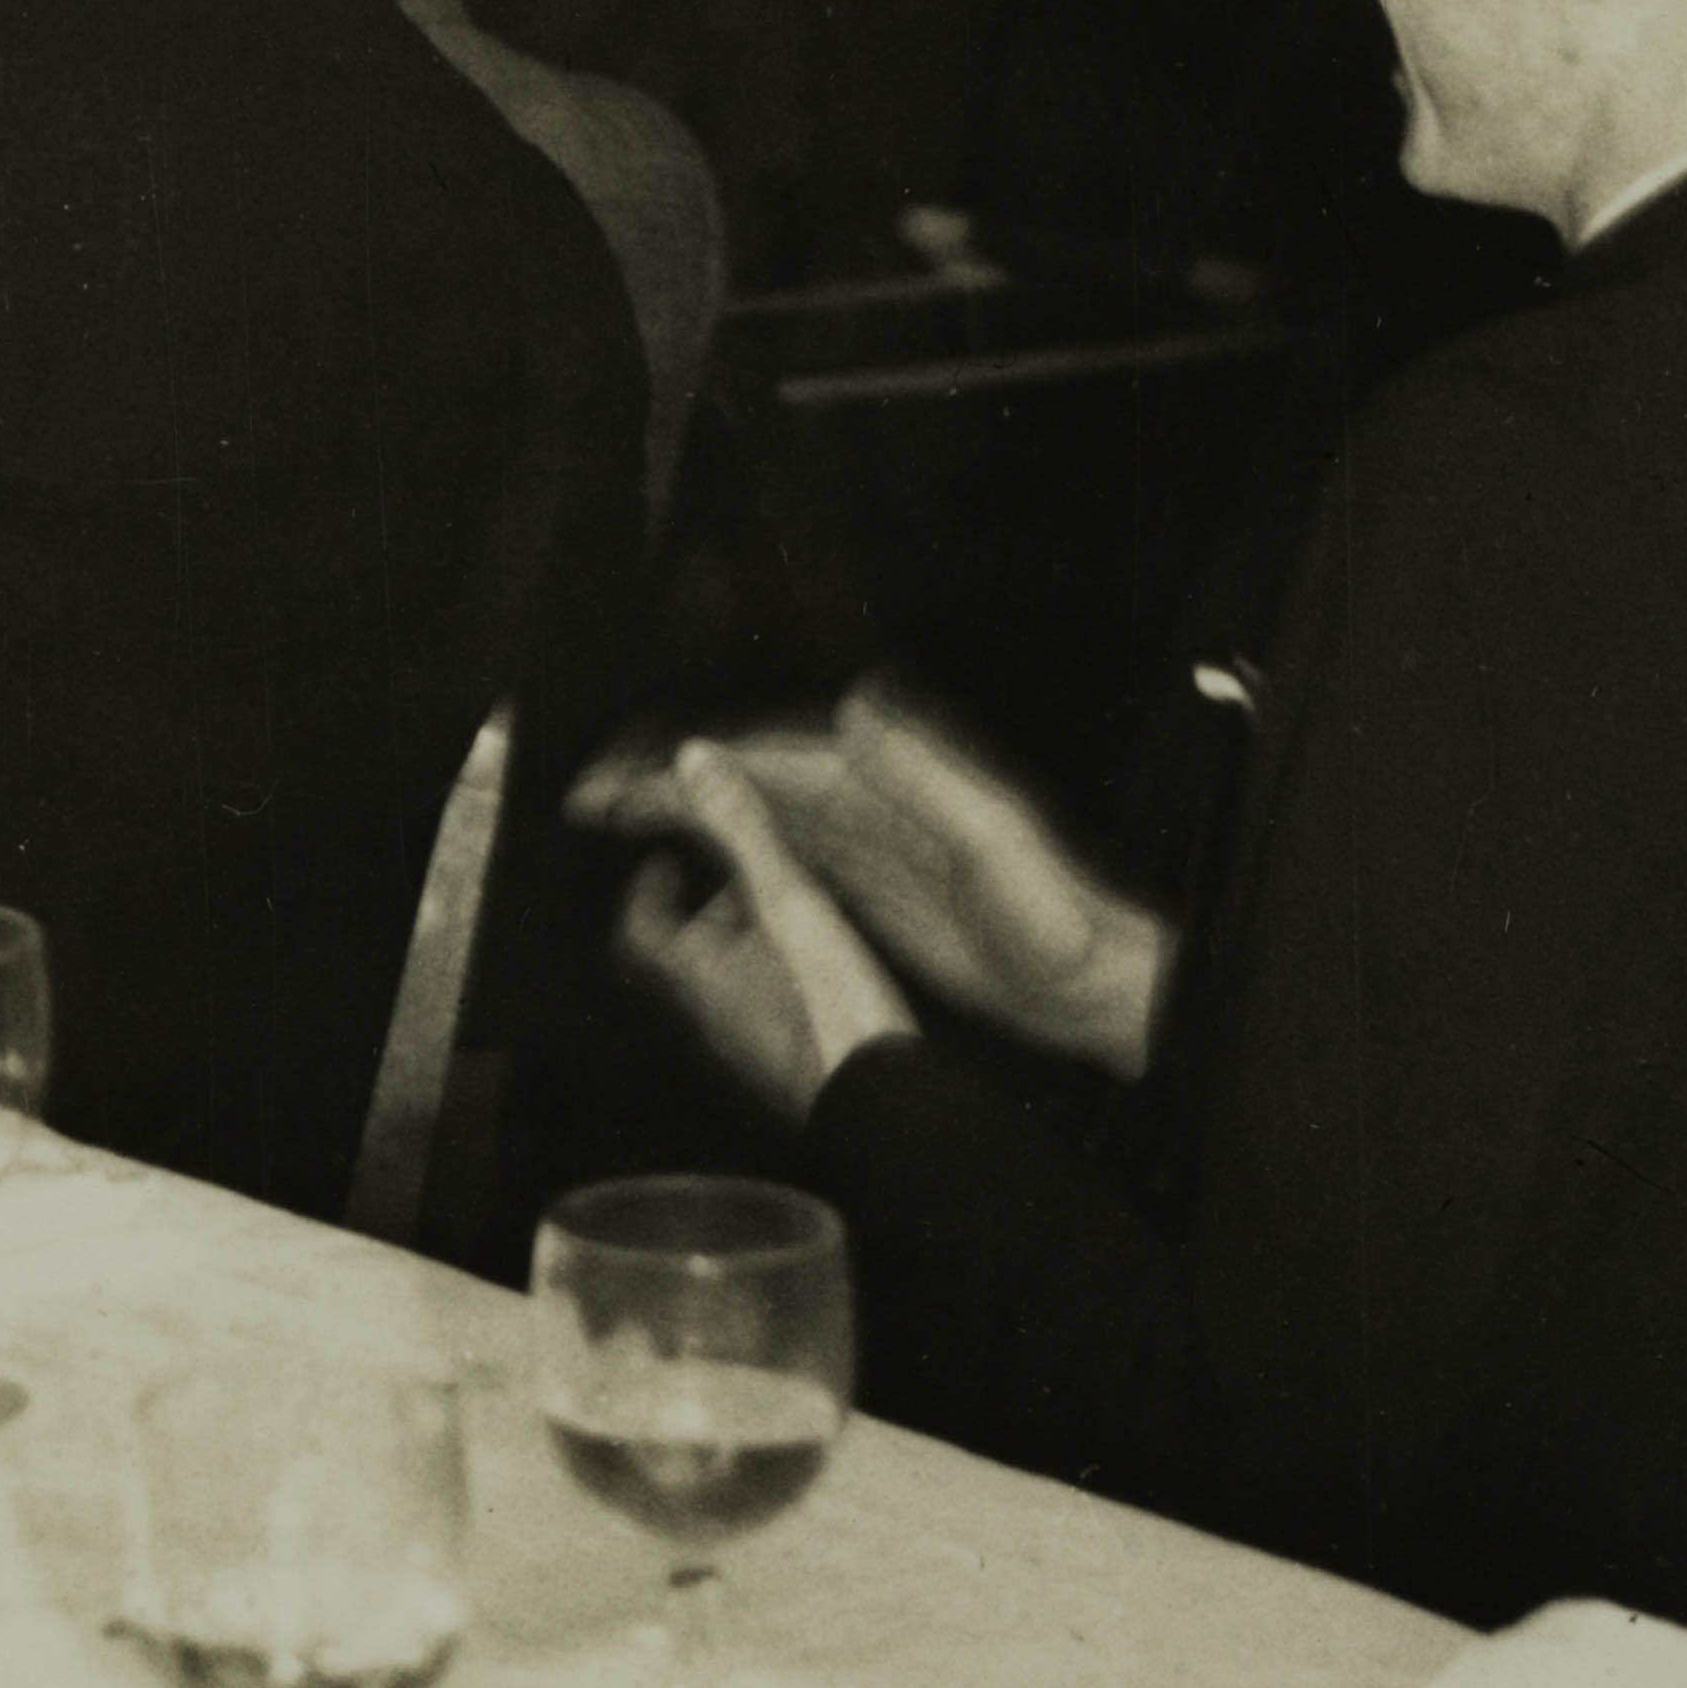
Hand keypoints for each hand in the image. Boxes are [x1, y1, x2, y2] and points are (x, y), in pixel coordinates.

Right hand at [587, 684, 1162, 1077]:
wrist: (1094, 980)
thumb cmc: (1056, 919)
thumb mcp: (993, 841)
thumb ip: (925, 775)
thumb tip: (853, 707)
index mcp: (887, 782)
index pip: (767, 757)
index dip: (691, 760)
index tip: (629, 772)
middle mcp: (871, 800)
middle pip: (749, 775)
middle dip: (669, 777)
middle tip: (592, 795)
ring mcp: (870, 842)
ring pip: (756, 810)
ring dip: (688, 808)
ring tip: (620, 815)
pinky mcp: (875, 884)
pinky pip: (784, 851)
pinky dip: (730, 845)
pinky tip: (698, 856)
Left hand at [602, 748, 933, 1124]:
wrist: (885, 1109)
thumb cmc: (833, 1011)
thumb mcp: (789, 903)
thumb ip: (743, 831)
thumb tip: (693, 762)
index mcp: (698, 977)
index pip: (640, 932)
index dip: (644, 893)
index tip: (662, 862)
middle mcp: (712, 1021)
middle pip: (686, 960)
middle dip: (706, 914)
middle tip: (737, 881)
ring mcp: (751, 1052)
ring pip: (730, 987)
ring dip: (748, 946)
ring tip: (791, 913)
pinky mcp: (791, 1069)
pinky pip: (770, 1013)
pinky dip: (782, 978)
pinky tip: (826, 966)